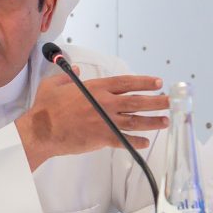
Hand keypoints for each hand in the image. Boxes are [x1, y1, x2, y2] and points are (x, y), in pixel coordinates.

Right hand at [19, 73, 166, 169]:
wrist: (42, 130)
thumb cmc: (46, 108)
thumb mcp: (54, 84)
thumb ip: (68, 76)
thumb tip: (75, 69)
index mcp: (96, 88)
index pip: (126, 83)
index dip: (144, 82)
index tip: (158, 82)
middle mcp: (104, 103)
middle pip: (137, 101)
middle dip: (157, 101)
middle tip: (171, 102)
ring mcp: (105, 121)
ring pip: (135, 121)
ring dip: (152, 121)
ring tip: (165, 121)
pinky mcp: (102, 138)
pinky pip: (124, 140)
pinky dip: (136, 142)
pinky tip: (145, 142)